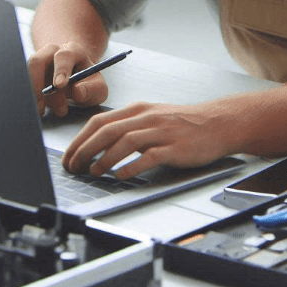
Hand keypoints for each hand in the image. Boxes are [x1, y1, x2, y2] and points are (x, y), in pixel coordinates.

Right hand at [28, 42, 109, 117]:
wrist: (77, 79)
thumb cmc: (88, 83)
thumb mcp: (98, 88)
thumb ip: (92, 90)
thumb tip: (77, 92)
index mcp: (73, 51)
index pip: (64, 56)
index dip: (61, 70)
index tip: (59, 85)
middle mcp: (53, 51)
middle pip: (39, 61)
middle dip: (39, 85)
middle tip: (44, 107)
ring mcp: (39, 59)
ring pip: (28, 73)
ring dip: (33, 93)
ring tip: (42, 111)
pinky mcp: (30, 70)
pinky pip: (24, 81)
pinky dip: (29, 95)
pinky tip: (37, 108)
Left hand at [61, 101, 234, 179]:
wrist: (218, 123)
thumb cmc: (184, 124)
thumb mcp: (153, 117)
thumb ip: (129, 126)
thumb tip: (99, 142)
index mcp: (138, 110)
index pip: (100, 122)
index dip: (79, 139)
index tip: (69, 156)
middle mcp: (147, 118)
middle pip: (107, 131)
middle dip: (85, 150)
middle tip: (74, 167)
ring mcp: (161, 132)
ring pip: (125, 142)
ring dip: (104, 158)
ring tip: (93, 172)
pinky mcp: (174, 148)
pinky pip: (148, 156)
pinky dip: (131, 167)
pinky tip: (120, 176)